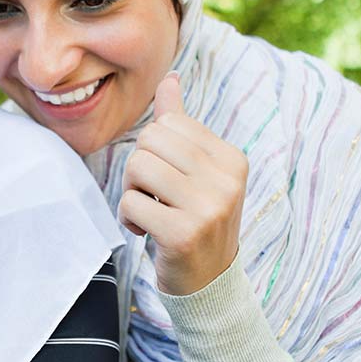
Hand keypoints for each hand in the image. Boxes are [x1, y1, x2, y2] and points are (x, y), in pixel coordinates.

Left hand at [119, 72, 248, 295]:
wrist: (209, 283)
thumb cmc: (195, 218)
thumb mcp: (197, 170)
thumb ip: (181, 124)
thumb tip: (170, 78)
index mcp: (231, 159)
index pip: (167, 123)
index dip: (153, 150)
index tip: (168, 180)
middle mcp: (226, 180)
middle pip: (150, 140)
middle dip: (139, 168)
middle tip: (154, 196)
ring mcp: (208, 207)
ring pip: (138, 167)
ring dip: (132, 192)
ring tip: (150, 212)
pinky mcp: (184, 234)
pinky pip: (131, 203)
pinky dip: (129, 218)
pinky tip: (147, 232)